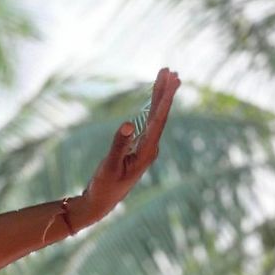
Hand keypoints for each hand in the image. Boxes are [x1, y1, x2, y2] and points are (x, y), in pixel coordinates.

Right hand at [72, 66, 179, 228]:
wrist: (102, 203)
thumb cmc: (104, 187)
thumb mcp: (108, 166)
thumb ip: (118, 145)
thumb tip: (128, 124)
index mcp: (147, 152)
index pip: (159, 119)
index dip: (165, 98)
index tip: (171, 79)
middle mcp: (151, 149)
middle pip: (162, 115)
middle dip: (166, 92)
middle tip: (172, 71)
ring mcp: (147, 148)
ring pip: (157, 117)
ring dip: (161, 97)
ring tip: (166, 76)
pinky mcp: (140, 148)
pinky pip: (149, 122)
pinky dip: (152, 107)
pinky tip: (155, 98)